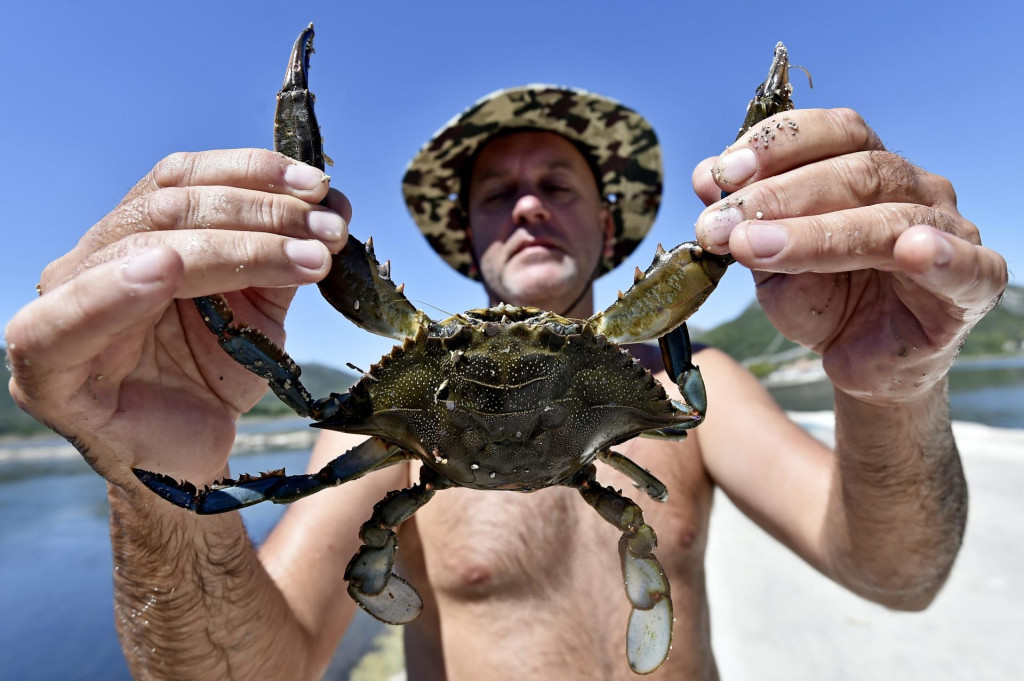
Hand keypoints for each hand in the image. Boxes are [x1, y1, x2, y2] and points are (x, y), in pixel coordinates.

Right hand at [5, 149, 349, 486]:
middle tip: (329, 231)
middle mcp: (90, 261)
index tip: (319, 186)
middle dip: (261, 214)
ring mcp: (60, 307)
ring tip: (307, 258)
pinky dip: (117, 289)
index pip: (179, 179)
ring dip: (237, 247)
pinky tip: (167, 271)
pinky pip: (72, 318)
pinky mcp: (45, 366)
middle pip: (168, 208)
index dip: (250, 172)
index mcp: (133, 238)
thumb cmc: (214, 380)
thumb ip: (279, 257)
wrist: (190, 460)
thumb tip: (331, 203)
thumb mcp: (257, 309)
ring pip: (142, 248)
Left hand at [693, 108, 1006, 403]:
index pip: (832, 134)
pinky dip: (941, 255)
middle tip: (719, 225)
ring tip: (755, 247)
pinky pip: (965, 266)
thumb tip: (705, 176)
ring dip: (814, 233)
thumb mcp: (769, 261)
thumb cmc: (824, 300)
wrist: (863, 363)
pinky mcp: (973, 284)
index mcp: (867, 169)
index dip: (777, 146)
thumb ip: (745, 220)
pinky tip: (913, 251)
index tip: (721, 173)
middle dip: (777, 195)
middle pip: (856, 170)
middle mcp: (913, 188)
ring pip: (889, 217)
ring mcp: (950, 230)